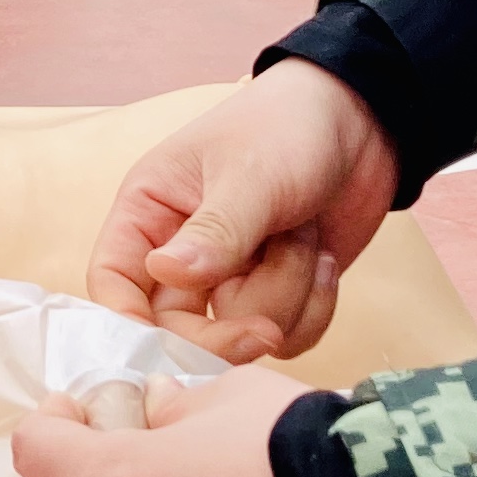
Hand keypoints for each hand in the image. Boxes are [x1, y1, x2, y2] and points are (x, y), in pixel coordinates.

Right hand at [87, 58, 399, 365]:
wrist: (363, 122)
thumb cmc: (288, 126)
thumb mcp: (250, 176)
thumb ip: (214, 232)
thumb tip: (165, 273)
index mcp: (150, 212)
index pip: (113, 281)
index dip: (129, 325)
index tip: (166, 354)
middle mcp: (182, 251)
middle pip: (175, 329)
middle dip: (226, 332)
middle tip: (266, 329)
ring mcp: (231, 277)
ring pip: (238, 333)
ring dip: (285, 294)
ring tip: (305, 237)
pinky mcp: (278, 294)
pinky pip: (287, 336)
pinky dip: (315, 307)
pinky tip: (325, 260)